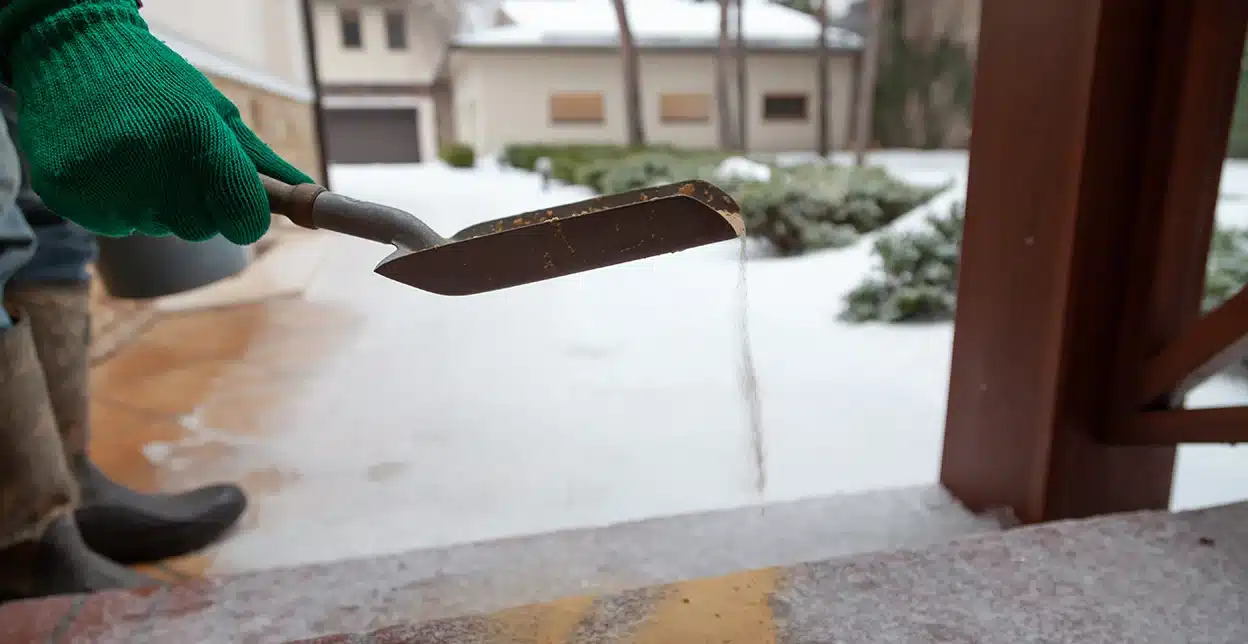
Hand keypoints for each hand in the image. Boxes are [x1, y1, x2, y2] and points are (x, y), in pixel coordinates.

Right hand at [1, 0, 313, 243]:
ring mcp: (104, 182)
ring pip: (158, 227)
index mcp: (195, 138)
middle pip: (201, 229)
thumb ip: (261, 162)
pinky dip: (117, 202)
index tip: (242, 208)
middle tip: (175, 159)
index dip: (246, 217)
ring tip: (135, 152)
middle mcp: (149, 164)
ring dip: (155, 201)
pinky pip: (117, 224)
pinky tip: (106, 162)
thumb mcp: (216, 110)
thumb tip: (310, 198)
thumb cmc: (157, 81)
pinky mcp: (69, 195)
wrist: (70, 52)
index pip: (243, 219)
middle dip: (198, 203)